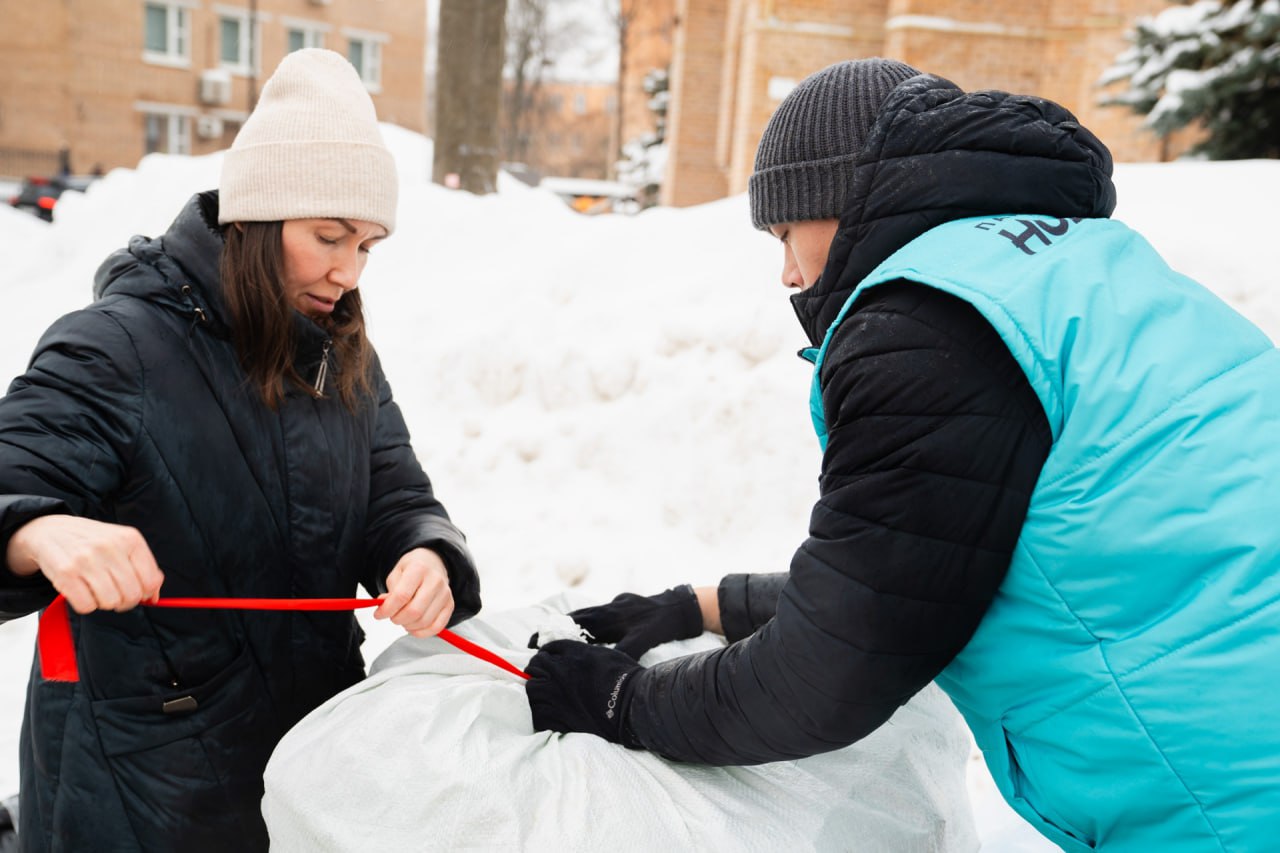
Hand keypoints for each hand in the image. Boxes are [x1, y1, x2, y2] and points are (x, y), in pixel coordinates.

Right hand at [5, 514, 163, 613]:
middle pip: (132, 595)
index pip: (151, 580)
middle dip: (125, 601)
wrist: (52, 531)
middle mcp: (110, 547)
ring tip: (97, 589)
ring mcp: (86, 560)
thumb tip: (154, 597)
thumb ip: (144, 568)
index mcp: (130, 539)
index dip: (146, 593)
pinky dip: (86, 605)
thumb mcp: (123, 544)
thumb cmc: (92, 542)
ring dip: (105, 602)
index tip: (137, 592)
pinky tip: (82, 591)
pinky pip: (86, 606)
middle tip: (115, 593)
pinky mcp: (65, 573)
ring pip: (110, 602)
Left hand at [375, 547, 453, 636]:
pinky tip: (413, 627)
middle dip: (397, 619)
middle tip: (392, 616)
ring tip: (403, 619)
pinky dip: (422, 633)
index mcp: (419, 568)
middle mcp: (435, 580)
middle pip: (414, 611)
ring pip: (424, 621)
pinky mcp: (450, 605)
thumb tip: (385, 609)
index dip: (387, 609)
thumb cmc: (411, 570)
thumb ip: (390, 592)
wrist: (432, 563)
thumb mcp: (396, 574)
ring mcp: (445, 594)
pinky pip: (437, 627)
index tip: (378, 614)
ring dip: (408, 626)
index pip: (402, 595)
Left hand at [525, 640, 641, 744]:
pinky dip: (539, 713)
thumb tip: (576, 657)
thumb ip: (586, 653)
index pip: (548, 649)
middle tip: (541, 676)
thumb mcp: (606, 654)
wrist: (632, 705)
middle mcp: (561, 672)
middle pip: (535, 667)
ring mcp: (558, 696)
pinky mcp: (560, 718)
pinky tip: (546, 713)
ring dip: (535, 690)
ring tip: (542, 695)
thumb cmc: (626, 677)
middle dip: (536, 670)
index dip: (547, 654)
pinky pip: (537, 715)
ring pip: (531, 689)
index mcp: (574, 654)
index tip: (548, 660)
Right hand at [537, 585, 701, 659]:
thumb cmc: (660, 624)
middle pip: (574, 618)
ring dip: (570, 628)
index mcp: (608, 615)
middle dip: (554, 630)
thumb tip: (601, 668)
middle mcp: (607, 608)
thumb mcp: (641, 641)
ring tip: (553, 643)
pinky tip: (585, 638)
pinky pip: (598, 617)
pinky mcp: (621, 607)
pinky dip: (587, 626)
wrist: (681, 606)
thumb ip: (622, 653)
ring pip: (586, 617)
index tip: (535, 642)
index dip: (553, 632)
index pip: (573, 623)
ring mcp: (614, 606)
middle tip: (535, 644)